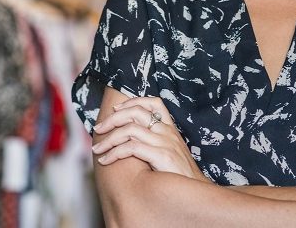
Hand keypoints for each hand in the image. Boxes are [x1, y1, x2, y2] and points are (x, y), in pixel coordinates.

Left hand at [92, 96, 209, 182]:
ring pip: (129, 130)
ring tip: (98, 149)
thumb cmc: (179, 176)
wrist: (197, 193)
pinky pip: (131, 148)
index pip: (153, 103)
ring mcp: (165, 142)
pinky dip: (114, 153)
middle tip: (98, 129)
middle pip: (135, 112)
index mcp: (170, 129)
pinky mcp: (162, 155)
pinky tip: (106, 160)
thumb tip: (126, 139)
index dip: (132, 102)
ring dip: (108, 139)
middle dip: (112, 119)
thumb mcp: (169, 153)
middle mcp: (168, 132)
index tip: (116, 110)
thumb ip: (153, 142)